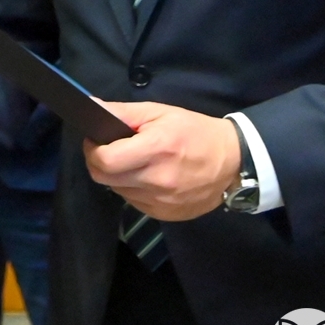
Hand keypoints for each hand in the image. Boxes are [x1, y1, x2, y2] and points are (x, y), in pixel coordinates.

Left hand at [82, 99, 239, 220]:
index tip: (96, 141)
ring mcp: (161, 202)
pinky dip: (133, 189)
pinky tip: (147, 177)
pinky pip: (133, 202)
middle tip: (109, 151)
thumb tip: (92, 108)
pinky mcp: (164, 215)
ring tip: (133, 162)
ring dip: (117, 176)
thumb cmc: (194, 131)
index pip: (105, 160)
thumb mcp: (160, 112)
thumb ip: (123, 112)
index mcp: (156, 149)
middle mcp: (157, 180)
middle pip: (104, 178)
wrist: (233, 162)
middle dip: (99, 162)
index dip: (93, 149)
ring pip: (117, 190)